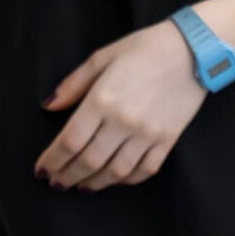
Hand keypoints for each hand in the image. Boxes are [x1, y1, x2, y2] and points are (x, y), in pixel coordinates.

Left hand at [34, 21, 207, 191]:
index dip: (52, 160)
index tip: (42, 170)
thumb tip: (49, 106)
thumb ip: (73, 84)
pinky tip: (114, 179)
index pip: (70, 141)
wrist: (192, 50)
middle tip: (56, 183)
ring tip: (81, 186)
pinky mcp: (168, 140)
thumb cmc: (143, 49)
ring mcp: (148, 133)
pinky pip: (145, 170)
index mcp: (103, 99)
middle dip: (68, 177)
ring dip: (94, 184)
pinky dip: (126, 180)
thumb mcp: (102, 57)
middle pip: (89, 162)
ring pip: (116, 172)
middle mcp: (124, 121)